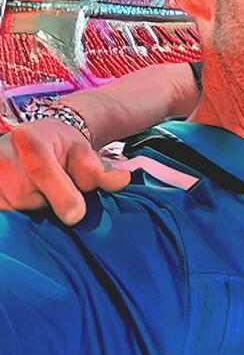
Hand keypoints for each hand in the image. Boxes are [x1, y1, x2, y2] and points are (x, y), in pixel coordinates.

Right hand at [0, 117, 130, 224]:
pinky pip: (4, 214)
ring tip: (38, 193)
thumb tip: (121, 180)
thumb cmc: (62, 150)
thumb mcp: (85, 154)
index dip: (61, 196)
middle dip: (48, 203)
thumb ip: (99, 170)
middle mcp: (2, 155)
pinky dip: (16, 215)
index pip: (42, 170)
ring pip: (13, 209)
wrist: (34, 140)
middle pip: (26, 198)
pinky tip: (26, 201)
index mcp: (31, 139)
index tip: (76, 215)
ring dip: (30, 210)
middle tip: (56, 191)